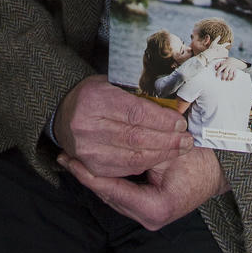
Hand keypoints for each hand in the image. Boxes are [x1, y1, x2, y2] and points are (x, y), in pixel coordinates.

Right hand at [53, 75, 192, 178]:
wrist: (64, 116)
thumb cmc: (94, 96)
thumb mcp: (111, 83)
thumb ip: (137, 92)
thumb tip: (172, 102)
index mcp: (94, 99)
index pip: (135, 113)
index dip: (161, 120)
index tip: (180, 122)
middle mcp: (87, 126)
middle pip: (136, 137)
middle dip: (167, 139)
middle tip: (187, 139)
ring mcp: (88, 149)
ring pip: (133, 156)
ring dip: (161, 154)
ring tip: (180, 148)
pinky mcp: (91, 166)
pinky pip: (125, 168)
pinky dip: (147, 163)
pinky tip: (161, 157)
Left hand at [57, 146, 228, 230]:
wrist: (220, 168)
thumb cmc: (199, 158)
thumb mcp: (168, 151)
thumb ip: (140, 151)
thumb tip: (106, 137)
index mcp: (154, 208)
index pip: (110, 190)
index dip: (87, 174)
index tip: (69, 159)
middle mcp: (148, 218)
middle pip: (108, 195)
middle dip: (86, 176)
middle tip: (65, 156)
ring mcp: (148, 217)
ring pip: (112, 195)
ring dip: (95, 177)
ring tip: (73, 159)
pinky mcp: (148, 209)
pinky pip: (121, 193)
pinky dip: (108, 179)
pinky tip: (94, 165)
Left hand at [212, 57, 239, 81]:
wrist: (234, 59)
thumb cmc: (226, 62)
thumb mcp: (221, 61)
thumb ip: (217, 64)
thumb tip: (215, 68)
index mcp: (224, 64)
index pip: (220, 69)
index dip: (218, 73)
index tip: (217, 76)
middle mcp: (228, 66)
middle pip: (225, 72)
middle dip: (223, 77)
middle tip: (222, 80)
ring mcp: (232, 68)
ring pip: (230, 74)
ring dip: (228, 78)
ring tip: (227, 80)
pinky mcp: (235, 70)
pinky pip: (235, 74)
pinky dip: (233, 78)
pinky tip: (231, 80)